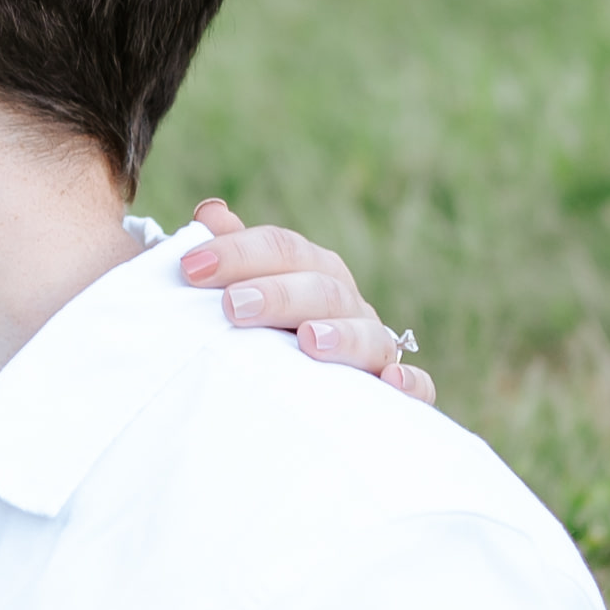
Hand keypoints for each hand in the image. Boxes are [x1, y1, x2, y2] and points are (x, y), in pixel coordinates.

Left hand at [176, 198, 432, 407]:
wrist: (289, 397)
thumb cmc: (255, 335)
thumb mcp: (236, 294)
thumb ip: (229, 256)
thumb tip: (211, 212)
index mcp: (310, 270)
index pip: (280, 248)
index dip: (238, 252)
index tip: (191, 267)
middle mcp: (345, 303)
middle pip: (321, 287)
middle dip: (278, 293)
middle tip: (233, 306)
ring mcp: (373, 346)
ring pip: (368, 333)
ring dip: (341, 334)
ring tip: (308, 340)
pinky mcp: (396, 393)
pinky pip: (418, 386)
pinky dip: (410, 381)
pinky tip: (390, 382)